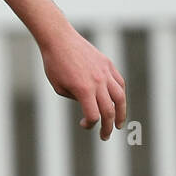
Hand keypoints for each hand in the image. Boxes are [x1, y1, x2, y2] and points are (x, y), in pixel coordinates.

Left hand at [40, 23, 125, 139]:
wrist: (59, 39)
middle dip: (108, 126)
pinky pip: (119, 82)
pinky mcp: (108, 64)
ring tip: (119, 123)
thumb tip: (89, 105)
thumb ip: (76, 98)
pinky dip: (120, 94)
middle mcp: (97, 82)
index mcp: (83, 90)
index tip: (84, 124)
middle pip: (109, 110)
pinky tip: (118, 102)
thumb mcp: (59, 87)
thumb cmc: (54, 64)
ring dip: (121, 113)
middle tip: (105, 136)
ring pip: (120, 97)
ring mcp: (105, 72)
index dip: (90, 125)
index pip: (94, 115)